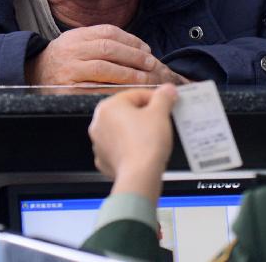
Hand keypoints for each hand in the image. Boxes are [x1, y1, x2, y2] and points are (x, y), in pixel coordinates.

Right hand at [25, 24, 186, 85]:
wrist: (32, 75)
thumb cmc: (61, 60)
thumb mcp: (75, 42)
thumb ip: (98, 41)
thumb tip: (135, 49)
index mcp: (76, 36)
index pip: (108, 33)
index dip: (131, 40)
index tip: (146, 49)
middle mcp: (72, 50)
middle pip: (109, 49)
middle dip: (134, 56)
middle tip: (150, 64)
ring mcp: (69, 70)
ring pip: (104, 68)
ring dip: (127, 73)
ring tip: (143, 78)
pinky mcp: (68, 89)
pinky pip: (95, 89)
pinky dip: (113, 90)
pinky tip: (126, 92)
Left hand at [88, 84, 177, 201]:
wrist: (139, 177)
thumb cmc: (147, 142)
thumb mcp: (160, 113)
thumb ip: (163, 97)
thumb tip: (167, 89)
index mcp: (109, 106)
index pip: (136, 95)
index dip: (155, 99)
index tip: (167, 105)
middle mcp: (98, 123)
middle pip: (127, 113)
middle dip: (145, 116)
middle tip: (161, 122)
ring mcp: (98, 143)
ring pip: (122, 131)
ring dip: (136, 132)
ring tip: (153, 139)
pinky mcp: (103, 160)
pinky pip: (119, 149)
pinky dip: (130, 149)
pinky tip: (142, 153)